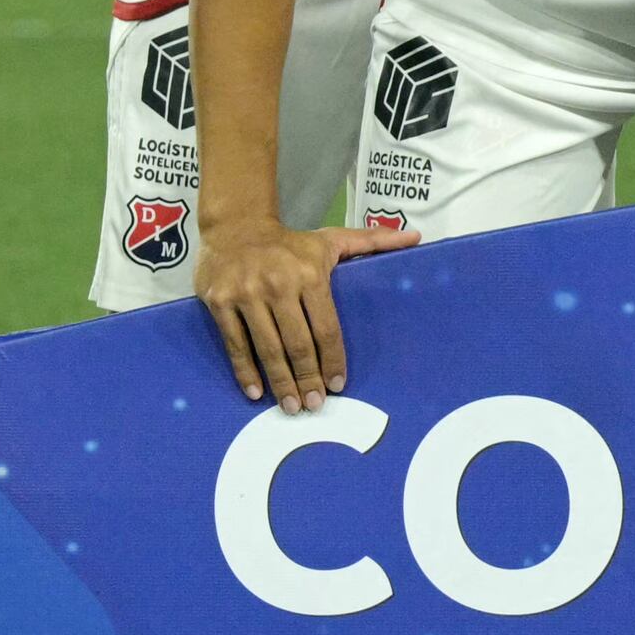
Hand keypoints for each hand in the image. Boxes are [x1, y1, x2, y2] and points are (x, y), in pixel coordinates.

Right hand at [194, 216, 410, 410]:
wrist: (234, 227)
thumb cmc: (290, 242)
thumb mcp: (332, 238)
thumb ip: (373, 241)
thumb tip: (415, 238)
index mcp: (310, 275)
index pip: (326, 328)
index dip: (332, 359)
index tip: (338, 384)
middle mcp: (278, 287)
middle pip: (297, 343)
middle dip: (307, 378)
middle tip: (315, 405)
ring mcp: (246, 296)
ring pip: (266, 347)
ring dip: (280, 381)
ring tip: (291, 407)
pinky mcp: (219, 303)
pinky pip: (235, 343)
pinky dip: (245, 370)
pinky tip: (256, 391)